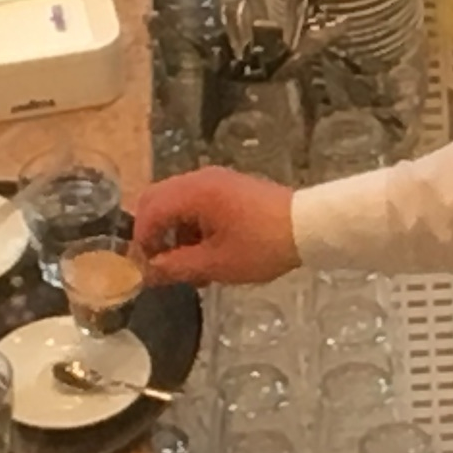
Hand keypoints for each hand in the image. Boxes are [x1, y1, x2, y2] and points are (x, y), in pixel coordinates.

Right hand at [132, 167, 299, 289]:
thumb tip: (147, 273)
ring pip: (178, 204)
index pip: (148, 213)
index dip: (141, 242)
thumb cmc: (262, 246)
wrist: (311, 227)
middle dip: (155, 235)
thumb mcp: (215, 263)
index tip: (145, 269)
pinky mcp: (232, 188)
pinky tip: (207, 255)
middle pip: (158, 202)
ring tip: (189, 269)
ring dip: (176, 234)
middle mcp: (201, 178)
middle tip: (161, 266)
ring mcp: (218, 180)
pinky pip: (199, 204)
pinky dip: (195, 227)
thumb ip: (175, 267)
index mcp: (193, 192)